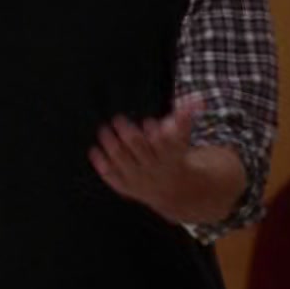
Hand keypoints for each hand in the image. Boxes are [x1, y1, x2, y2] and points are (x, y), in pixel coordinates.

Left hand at [88, 94, 204, 219]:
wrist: (172, 190)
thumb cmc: (173, 156)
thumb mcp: (182, 139)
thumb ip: (185, 118)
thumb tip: (195, 98)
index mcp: (169, 156)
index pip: (162, 142)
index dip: (155, 132)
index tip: (149, 122)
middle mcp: (153, 168)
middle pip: (139, 147)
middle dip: (128, 132)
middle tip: (118, 119)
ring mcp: (139, 178)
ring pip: (122, 160)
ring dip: (111, 144)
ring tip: (104, 131)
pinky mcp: (126, 186)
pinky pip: (111, 175)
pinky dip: (101, 163)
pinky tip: (94, 151)